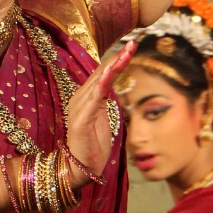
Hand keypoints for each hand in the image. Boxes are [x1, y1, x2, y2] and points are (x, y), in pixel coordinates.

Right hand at [66, 39, 134, 185]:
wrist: (80, 169)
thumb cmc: (92, 147)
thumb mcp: (102, 118)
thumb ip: (104, 101)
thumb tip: (112, 86)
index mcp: (85, 98)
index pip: (102, 74)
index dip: (115, 59)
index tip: (131, 46)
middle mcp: (79, 99)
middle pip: (101, 73)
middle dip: (118, 57)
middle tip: (133, 43)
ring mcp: (78, 108)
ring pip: (99, 81)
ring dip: (114, 65)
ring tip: (127, 52)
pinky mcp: (81, 119)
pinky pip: (95, 97)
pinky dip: (103, 83)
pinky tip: (113, 71)